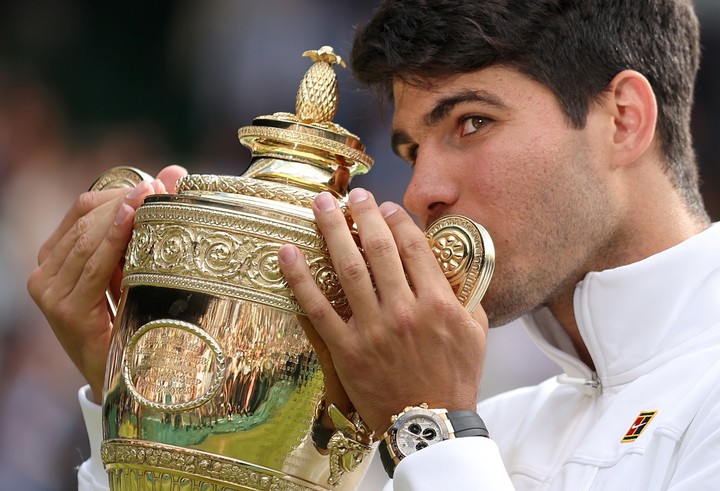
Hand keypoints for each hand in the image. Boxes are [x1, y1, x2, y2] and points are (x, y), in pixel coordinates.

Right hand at [27, 165, 186, 402]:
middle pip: (86, 219)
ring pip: (88, 237)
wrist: (125, 381)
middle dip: (126, 200)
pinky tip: (134, 220)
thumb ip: (147, 223)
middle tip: (163, 187)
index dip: (119, 192)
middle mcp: (47, 272)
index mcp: (59, 257)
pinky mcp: (65, 311)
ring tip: (154, 196)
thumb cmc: (133, 320)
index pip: (83, 209)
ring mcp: (51, 292)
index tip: (155, 183)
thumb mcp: (137, 268)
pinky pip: (94, 266)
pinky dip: (114, 240)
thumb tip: (174, 172)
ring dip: (124, 214)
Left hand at [278, 188, 488, 434]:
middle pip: (379, 250)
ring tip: (319, 205)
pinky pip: (318, 309)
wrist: (430, 424)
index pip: (413, 248)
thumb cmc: (454, 377)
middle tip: (351, 195)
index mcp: (437, 303)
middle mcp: (404, 311)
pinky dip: (300, 280)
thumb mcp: (475, 332)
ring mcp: (372, 330)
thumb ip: (464, 293)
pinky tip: (287, 253)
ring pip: (348, 270)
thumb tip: (452, 261)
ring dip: (331, 233)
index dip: (398, 220)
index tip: (386, 206)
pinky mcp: (346, 350)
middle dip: (363, 215)